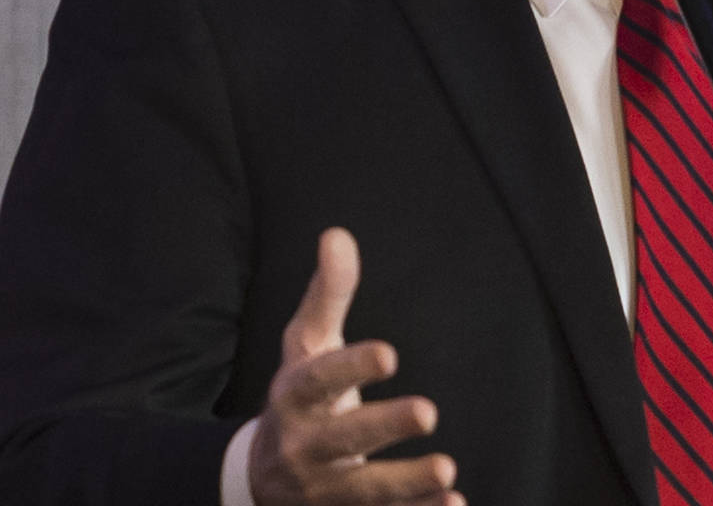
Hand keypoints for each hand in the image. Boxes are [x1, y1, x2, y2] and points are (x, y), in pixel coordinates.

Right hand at [250, 228, 462, 505]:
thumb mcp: (306, 346)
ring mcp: (321, 489)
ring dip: (405, 485)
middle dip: (382, 427)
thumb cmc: (300, 397)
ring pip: (362, 491)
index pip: (319, 379)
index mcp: (295, 395)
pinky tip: (454, 504)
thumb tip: (338, 234)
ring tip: (448, 471)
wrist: (257, 479)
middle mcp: (303, 445)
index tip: (390, 352)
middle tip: (429, 411)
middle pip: (341, 439)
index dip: (351, 367)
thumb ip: (327, 296)